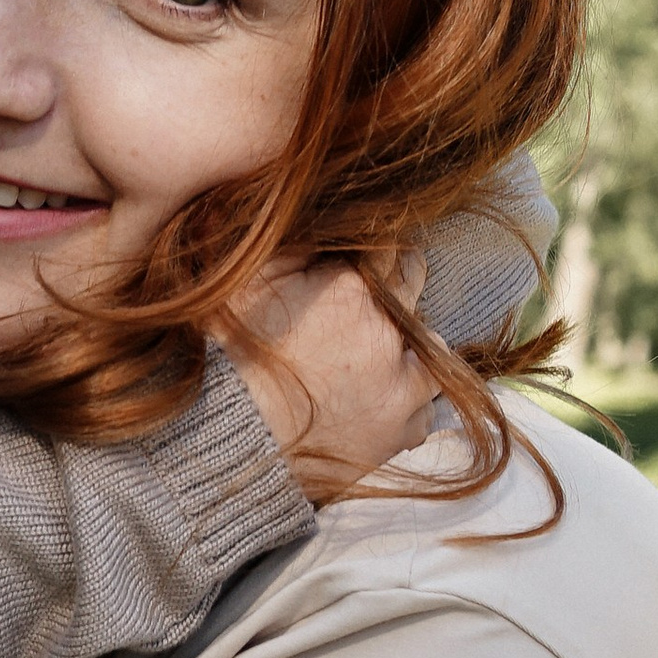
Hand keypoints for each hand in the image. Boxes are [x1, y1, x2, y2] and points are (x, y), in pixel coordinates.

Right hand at [226, 256, 437, 499]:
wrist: (227, 443)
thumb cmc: (226, 357)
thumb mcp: (247, 280)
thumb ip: (295, 241)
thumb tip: (320, 214)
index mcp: (351, 287)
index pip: (384, 245)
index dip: (366, 252)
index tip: (352, 263)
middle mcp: (387, 333)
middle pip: (413, 283)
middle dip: (394, 281)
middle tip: (363, 298)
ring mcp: (401, 386)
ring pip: (431, 344)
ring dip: (409, 342)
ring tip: (373, 352)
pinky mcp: (400, 430)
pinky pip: (426, 404)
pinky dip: (408, 399)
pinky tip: (377, 397)